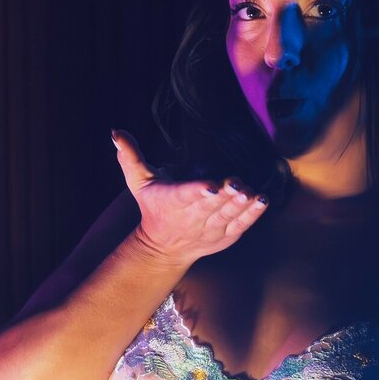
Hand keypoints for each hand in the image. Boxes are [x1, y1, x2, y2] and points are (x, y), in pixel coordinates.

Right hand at [112, 130, 267, 265]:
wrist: (163, 247)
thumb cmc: (153, 207)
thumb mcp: (138, 182)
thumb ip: (130, 156)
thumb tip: (116, 131)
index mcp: (172, 202)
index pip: (185, 196)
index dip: (198, 192)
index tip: (211, 185)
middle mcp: (192, 218)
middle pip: (211, 206)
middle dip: (225, 195)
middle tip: (238, 183)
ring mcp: (211, 229)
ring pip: (228, 216)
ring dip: (242, 204)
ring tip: (252, 192)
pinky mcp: (226, 236)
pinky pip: (241, 225)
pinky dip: (253, 215)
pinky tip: (262, 200)